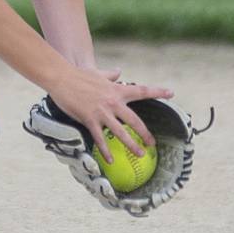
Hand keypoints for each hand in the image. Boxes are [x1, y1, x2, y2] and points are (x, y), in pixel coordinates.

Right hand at [46, 67, 172, 161]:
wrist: (62, 78)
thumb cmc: (79, 75)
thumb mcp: (98, 73)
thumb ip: (110, 75)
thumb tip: (118, 72)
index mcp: (117, 90)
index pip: (142, 91)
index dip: (158, 92)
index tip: (171, 93)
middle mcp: (113, 102)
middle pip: (134, 120)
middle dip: (145, 133)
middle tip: (153, 143)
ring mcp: (102, 112)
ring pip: (120, 132)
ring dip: (131, 145)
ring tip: (140, 154)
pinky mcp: (90, 119)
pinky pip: (100, 138)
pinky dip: (105, 150)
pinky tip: (109, 160)